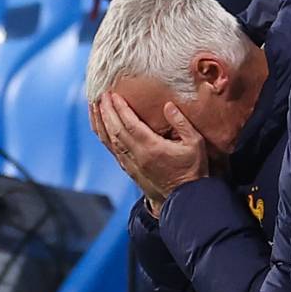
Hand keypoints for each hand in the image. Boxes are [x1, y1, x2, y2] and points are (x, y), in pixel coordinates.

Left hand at [89, 92, 208, 214]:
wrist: (185, 197)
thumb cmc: (193, 169)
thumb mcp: (195, 143)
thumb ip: (181, 123)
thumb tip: (168, 106)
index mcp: (152, 148)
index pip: (130, 124)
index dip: (120, 108)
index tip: (113, 94)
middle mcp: (138, 156)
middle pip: (115, 130)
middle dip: (106, 111)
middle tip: (101, 95)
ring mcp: (132, 164)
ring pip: (110, 140)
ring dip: (101, 122)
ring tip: (95, 106)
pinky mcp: (130, 169)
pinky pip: (112, 149)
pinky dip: (104, 136)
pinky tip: (102, 127)